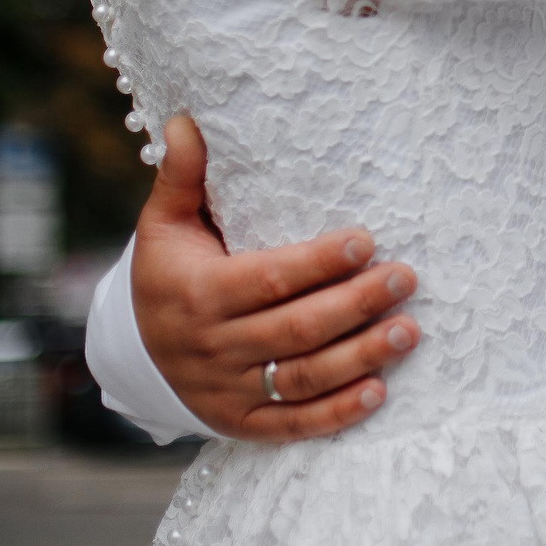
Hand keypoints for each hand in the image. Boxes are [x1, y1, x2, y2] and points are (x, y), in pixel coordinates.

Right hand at [132, 114, 421, 440]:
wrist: (135, 354)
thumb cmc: (168, 274)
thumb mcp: (165, 226)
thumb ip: (182, 178)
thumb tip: (189, 120)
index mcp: (198, 295)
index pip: (268, 279)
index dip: (319, 263)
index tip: (367, 240)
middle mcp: (212, 348)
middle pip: (295, 330)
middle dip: (355, 305)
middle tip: (406, 277)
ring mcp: (227, 392)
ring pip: (301, 379)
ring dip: (360, 357)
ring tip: (410, 331)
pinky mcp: (241, 424)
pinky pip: (292, 425)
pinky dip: (336, 414)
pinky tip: (378, 392)